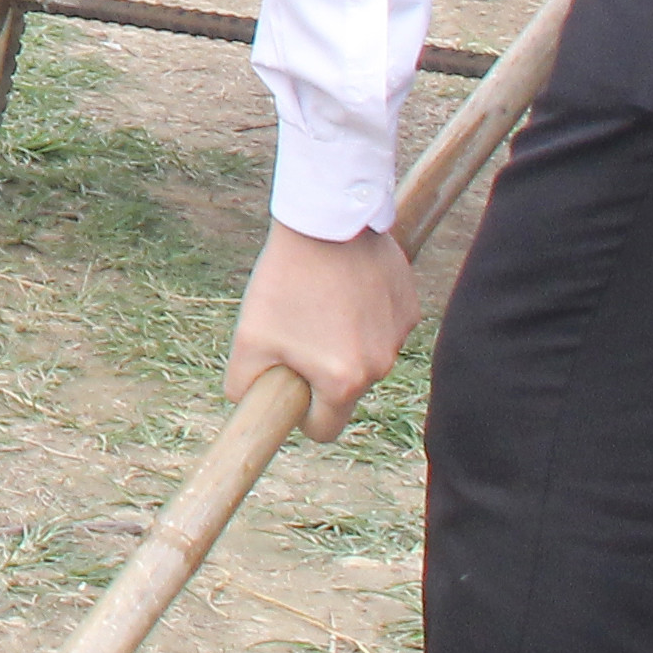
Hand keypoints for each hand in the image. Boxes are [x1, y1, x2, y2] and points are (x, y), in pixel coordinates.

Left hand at [226, 222, 420, 441]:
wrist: (325, 222)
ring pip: (364, 357)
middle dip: (320, 374)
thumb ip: (243, 384)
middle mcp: (379, 366)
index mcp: (343, 382)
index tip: (288, 392)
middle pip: (345, 391)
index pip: (325, 430)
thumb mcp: (248, 338)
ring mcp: (399, 336)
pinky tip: (342, 286)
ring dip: (341, 342)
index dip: (302, 416)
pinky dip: (362, 315)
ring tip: (316, 302)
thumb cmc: (284, 281)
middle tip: (295, 335)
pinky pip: (380, 327)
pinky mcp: (409, 308)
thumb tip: (246, 402)